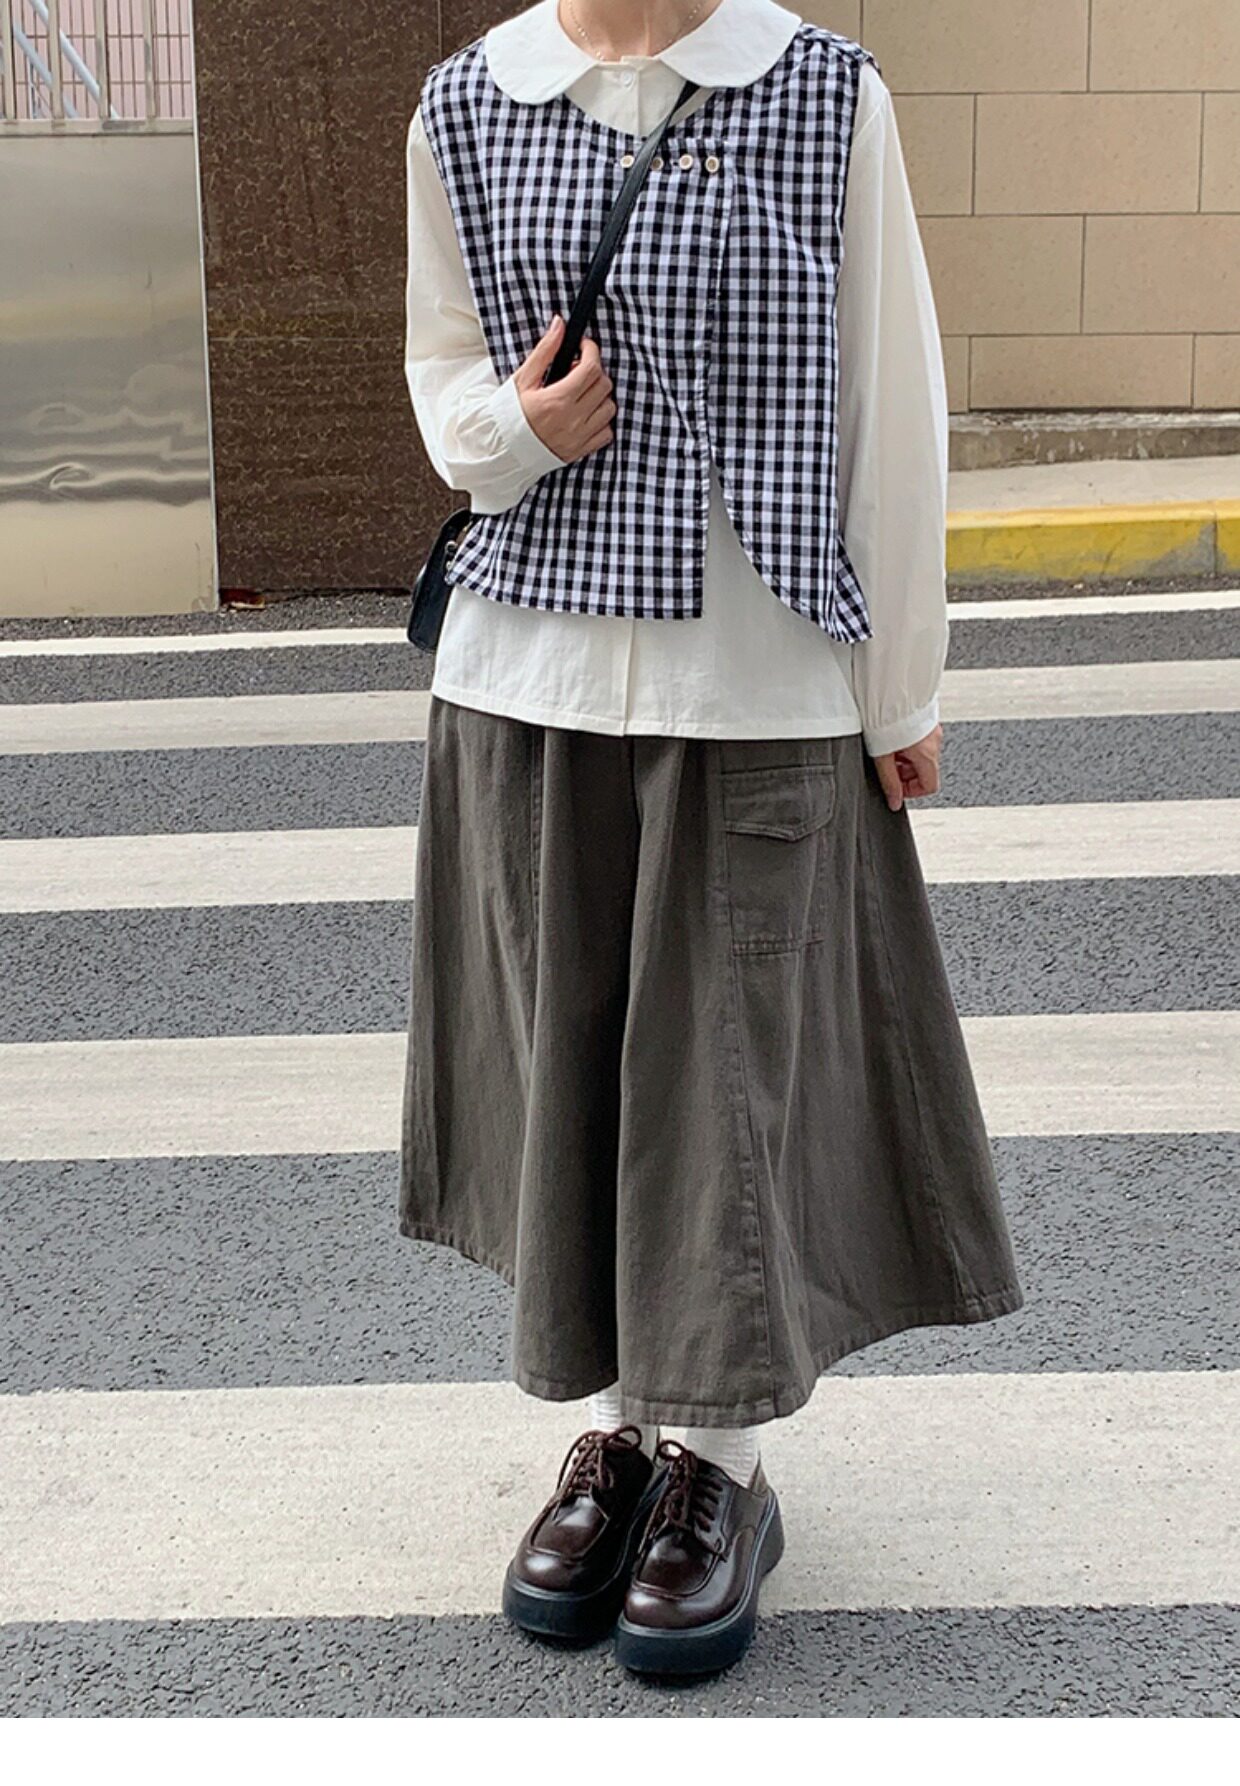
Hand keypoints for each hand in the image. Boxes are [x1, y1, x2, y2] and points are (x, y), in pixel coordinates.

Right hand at [513, 314, 616, 463]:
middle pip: (604, 385)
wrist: (504, 448)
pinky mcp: (581, 450)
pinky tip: (586, 415)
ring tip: (581, 394)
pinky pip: (607, 433)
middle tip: (577, 372)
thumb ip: (545, 351)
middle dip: (594, 372)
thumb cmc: (511, 413)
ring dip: (600, 396)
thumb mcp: (523, 378)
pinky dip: (602, 421)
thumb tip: (559, 324)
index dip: (591, 351)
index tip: (584, 347)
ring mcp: (579, 437)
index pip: (591, 368)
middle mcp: (572, 419)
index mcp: (557, 399)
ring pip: (609, 408)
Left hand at [872, 724, 942, 810]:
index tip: (896, 789)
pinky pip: (919, 740)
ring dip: (904, 759)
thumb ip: (889, 782)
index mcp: (927, 754)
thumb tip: (894, 802)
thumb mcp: (882, 757)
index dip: (911, 792)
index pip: (929, 786)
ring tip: (885, 751)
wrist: (886, 691)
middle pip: (924, 770)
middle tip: (887, 768)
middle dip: (905, 774)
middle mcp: (934, 742)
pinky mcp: (924, 719)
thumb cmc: (884, 719)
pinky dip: (906, 745)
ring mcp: (931, 730)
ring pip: (920, 755)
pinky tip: (890, 739)